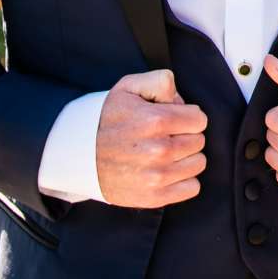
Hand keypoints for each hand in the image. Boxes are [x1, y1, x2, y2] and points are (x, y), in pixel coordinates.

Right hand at [95, 67, 206, 207]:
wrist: (78, 156)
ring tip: (163, 153)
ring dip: (185, 158)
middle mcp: (159, 150)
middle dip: (185, 135)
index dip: (186, 116)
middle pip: (199, 141)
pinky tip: (166, 171)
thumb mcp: (129, 87)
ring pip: (198, 164)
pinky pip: (192, 187)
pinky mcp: (154, 197)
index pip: (199, 120)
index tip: (172, 119)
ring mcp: (157, 176)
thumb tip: (181, 99)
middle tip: (163, 136)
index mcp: (156, 120)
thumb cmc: (107, 119)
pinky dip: (183, 180)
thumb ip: (161, 81)